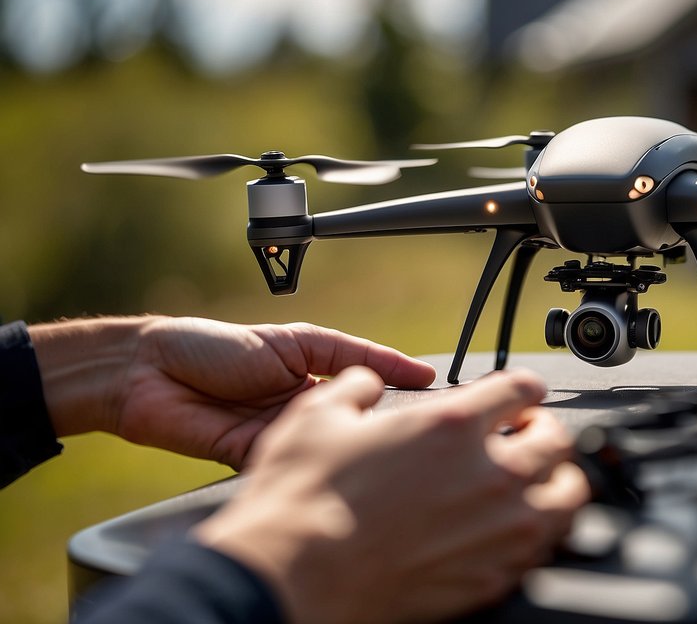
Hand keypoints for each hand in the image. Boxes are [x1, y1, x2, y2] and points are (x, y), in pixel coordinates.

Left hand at [31, 316, 435, 467]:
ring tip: (379, 440)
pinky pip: (293, 462)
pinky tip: (330, 453)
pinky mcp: (255, 459)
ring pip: (328, 445)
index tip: (441, 402)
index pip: (373, 390)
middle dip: (382, 425)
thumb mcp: (300, 341)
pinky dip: (310, 459)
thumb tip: (414, 370)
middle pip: (355, 422)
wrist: (149, 373)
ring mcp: (280, 435)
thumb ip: (355, 357)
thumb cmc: (217, 344)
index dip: (403, 397)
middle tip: (417, 426)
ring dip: (348, 443)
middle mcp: (303, 409)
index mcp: (318, 376)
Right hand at [195, 366, 589, 623]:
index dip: (522, 387)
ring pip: (567, 497)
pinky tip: (514, 531)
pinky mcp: (491, 577)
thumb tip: (364, 382)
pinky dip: (536, 534)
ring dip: (556, 483)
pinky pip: (542, 549)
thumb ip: (354, 389)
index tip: (518, 396)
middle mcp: (488, 474)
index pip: (523, 387)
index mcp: (452, 425)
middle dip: (544, 433)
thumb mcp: (318, 417)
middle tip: (525, 438)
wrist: (290, 579)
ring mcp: (497, 530)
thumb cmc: (300, 504)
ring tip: (536, 484)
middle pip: (557, 441)